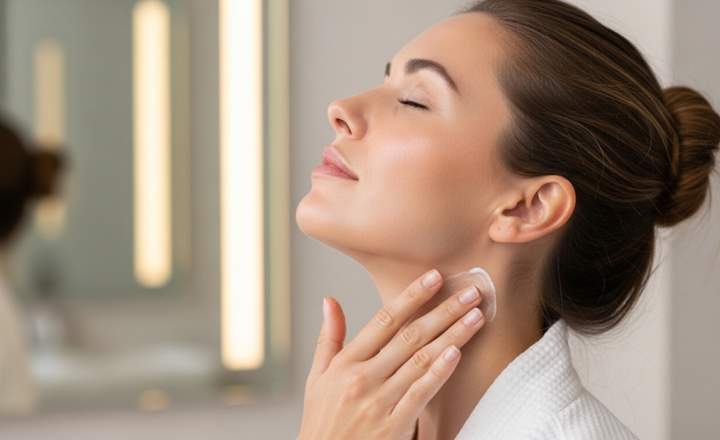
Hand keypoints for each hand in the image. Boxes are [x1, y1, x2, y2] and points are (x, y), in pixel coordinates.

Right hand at [299, 270, 485, 439]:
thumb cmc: (323, 422)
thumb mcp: (316, 378)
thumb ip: (328, 338)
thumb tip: (330, 301)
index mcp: (345, 362)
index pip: (383, 320)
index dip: (411, 296)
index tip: (434, 277)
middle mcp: (362, 378)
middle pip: (410, 336)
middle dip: (444, 311)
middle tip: (471, 292)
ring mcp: (379, 402)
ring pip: (422, 360)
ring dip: (452, 336)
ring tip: (475, 317)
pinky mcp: (394, 426)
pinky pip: (421, 394)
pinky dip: (440, 373)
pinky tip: (456, 354)